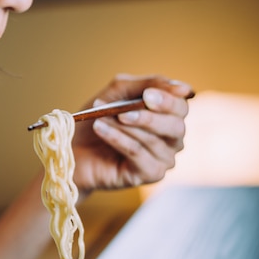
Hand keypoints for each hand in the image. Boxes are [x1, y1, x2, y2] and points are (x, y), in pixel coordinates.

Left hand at [72, 74, 192, 191]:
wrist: (75, 148)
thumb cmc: (99, 117)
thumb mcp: (118, 92)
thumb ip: (146, 84)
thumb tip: (183, 88)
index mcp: (169, 116)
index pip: (181, 106)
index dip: (167, 100)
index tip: (147, 95)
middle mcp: (173, 139)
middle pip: (175, 126)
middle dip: (148, 117)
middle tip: (122, 112)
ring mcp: (164, 158)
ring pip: (152, 140)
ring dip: (123, 127)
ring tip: (100, 118)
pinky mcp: (151, 174)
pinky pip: (138, 154)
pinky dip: (118, 139)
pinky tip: (100, 129)